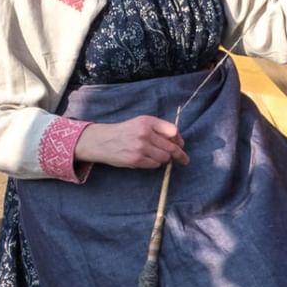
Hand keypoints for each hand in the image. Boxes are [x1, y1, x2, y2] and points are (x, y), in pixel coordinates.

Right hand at [73, 116, 189, 169]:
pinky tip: (147, 160)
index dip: (178, 139)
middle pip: (171, 147)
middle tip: (184, 160)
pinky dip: (154, 164)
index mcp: (147, 121)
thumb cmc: (124, 132)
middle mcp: (145, 133)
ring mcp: (140, 147)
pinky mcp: (136, 160)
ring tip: (157, 157)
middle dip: (180, 155)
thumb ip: (158, 129)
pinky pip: (155, 165)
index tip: (180, 144)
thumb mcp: (140, 123)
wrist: (102, 141)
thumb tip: (178, 142)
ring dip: (164, 159)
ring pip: (164, 157)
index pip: (173, 131)